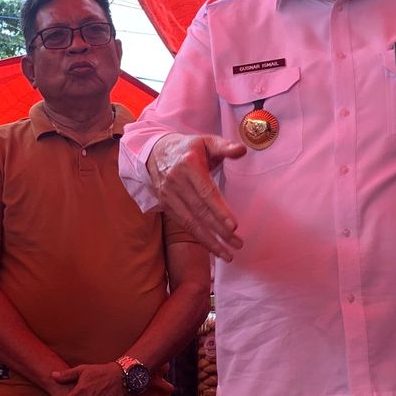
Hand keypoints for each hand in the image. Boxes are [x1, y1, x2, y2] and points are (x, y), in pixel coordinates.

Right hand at [148, 133, 245, 259]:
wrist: (154, 152)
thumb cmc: (188, 148)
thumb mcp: (205, 141)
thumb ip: (224, 146)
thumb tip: (241, 150)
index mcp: (188, 164)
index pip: (205, 192)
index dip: (219, 210)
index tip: (233, 226)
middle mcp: (176, 181)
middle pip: (199, 211)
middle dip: (219, 231)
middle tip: (237, 244)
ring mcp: (168, 195)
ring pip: (191, 223)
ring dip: (210, 241)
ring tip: (228, 254)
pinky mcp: (166, 205)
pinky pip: (184, 225)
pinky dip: (200, 238)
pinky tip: (214, 247)